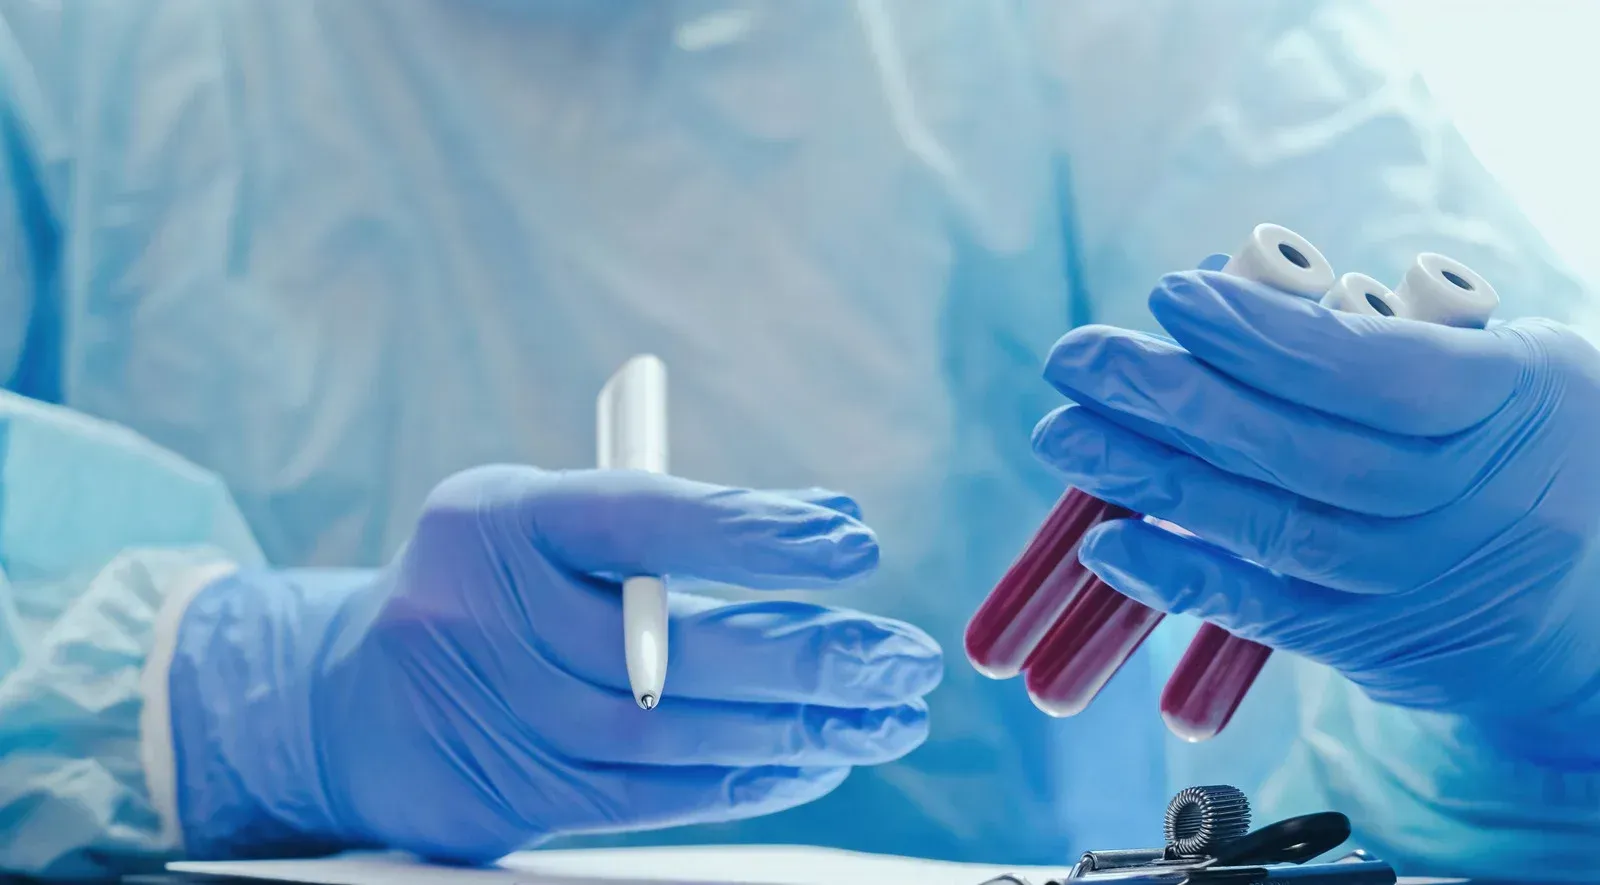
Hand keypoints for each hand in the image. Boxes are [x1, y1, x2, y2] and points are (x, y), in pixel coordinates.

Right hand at [170, 466, 941, 861]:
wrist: (353, 699)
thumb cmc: (490, 584)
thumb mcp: (548, 519)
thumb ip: (670, 520)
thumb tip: (826, 521)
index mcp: (499, 518)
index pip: (642, 519)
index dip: (752, 531)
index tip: (854, 541)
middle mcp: (481, 613)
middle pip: (669, 649)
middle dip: (808, 657)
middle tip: (905, 658)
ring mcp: (487, 714)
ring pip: (671, 734)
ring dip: (799, 731)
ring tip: (887, 717)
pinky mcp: (502, 799)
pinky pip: (648, 798)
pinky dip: (745, 780)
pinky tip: (815, 762)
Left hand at [1028, 268, 1599, 767]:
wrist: (1597, 600)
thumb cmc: (1520, 446)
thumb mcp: (1502, 364)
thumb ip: (1380, 333)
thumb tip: (1219, 291)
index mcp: (1510, 400)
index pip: (1375, 369)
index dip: (1263, 334)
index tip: (1167, 293)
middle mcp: (1469, 499)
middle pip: (1306, 449)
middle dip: (1176, 399)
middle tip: (1077, 357)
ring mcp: (1421, 581)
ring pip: (1278, 527)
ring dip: (1155, 481)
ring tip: (1065, 436)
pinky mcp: (1378, 645)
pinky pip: (1271, 613)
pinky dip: (1183, 578)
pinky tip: (1106, 543)